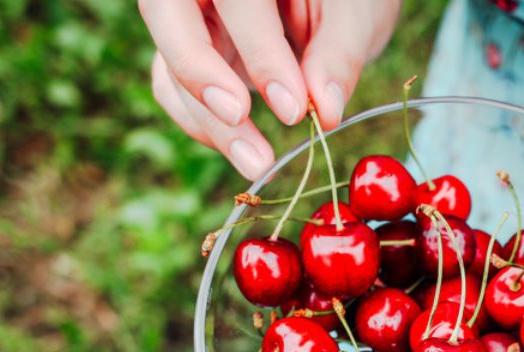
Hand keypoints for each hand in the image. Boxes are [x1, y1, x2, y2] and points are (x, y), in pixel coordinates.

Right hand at [139, 0, 400, 178]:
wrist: (333, 3)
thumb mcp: (356, 12)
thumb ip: (339, 53)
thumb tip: (325, 111)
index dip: (260, 53)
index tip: (293, 109)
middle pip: (166, 14)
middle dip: (199, 72)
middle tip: (239, 118)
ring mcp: (188, 16)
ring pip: (168, 61)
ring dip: (206, 119)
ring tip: (258, 163)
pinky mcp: (186, 50)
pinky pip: (171, 87)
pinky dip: (202, 123)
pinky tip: (246, 150)